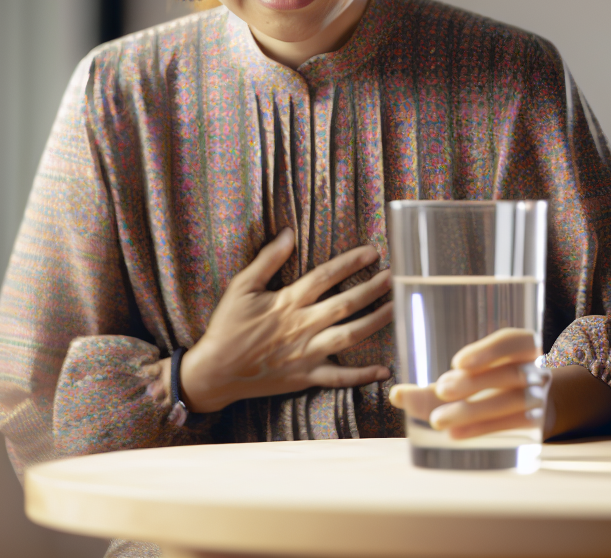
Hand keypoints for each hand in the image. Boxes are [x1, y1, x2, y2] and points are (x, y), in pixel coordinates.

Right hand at [179, 227, 393, 412]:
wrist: (214, 372)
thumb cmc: (226, 327)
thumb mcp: (241, 287)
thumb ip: (267, 260)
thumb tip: (288, 233)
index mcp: (287, 302)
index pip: (325, 277)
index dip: (350, 262)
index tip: (372, 252)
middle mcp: (302, 327)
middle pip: (345, 305)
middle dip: (373, 289)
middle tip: (394, 276)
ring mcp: (306, 354)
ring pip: (349, 337)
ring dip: (376, 322)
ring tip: (395, 308)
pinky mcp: (305, 377)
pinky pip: (339, 378)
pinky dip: (362, 376)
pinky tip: (383, 370)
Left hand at [387, 328, 547, 439]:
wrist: (531, 411)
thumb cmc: (487, 390)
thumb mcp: (463, 384)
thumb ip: (430, 390)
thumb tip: (396, 394)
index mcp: (522, 348)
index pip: (515, 341)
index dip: (489, 349)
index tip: (457, 362)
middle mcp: (535, 370)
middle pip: (511, 374)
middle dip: (474, 383)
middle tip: (440, 390)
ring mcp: (539, 398)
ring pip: (512, 402)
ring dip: (473, 411)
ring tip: (438, 420)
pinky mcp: (536, 424)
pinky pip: (512, 425)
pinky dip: (481, 429)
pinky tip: (455, 434)